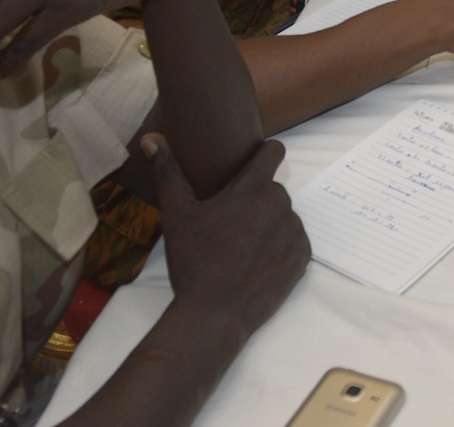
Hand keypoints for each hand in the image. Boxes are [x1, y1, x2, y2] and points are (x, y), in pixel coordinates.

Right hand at [147, 135, 308, 342]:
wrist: (214, 315)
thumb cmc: (194, 262)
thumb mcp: (176, 215)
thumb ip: (167, 172)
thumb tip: (151, 138)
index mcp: (254, 188)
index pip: (274, 151)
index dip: (264, 154)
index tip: (251, 164)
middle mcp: (281, 204)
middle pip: (273, 190)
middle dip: (255, 200)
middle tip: (230, 223)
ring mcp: (295, 232)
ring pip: (283, 217)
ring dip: (267, 225)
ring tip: (241, 248)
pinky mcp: (303, 257)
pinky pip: (293, 242)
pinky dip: (279, 248)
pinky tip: (256, 264)